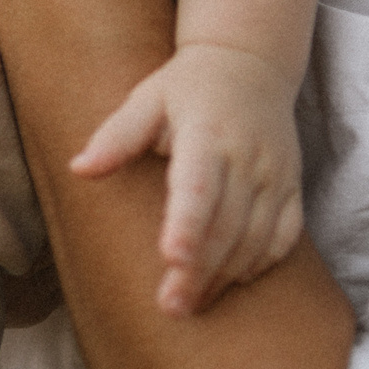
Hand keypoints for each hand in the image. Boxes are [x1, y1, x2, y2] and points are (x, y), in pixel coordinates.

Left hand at [69, 41, 304, 315]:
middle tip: (171, 306)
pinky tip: (231, 282)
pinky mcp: (291, 186)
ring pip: (255, 237)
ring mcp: (274, 173)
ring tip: (192, 303)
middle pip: (226, 223)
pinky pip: (283, 235)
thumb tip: (78, 169)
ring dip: (225, 274)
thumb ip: (116, 137)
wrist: (250, 62)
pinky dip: (259, 263)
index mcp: (206, 132)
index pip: (198, 185)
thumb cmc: (186, 85)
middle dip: (199, 268)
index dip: (187, 224)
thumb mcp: (146, 98)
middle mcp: (245, 156)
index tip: (171, 259)